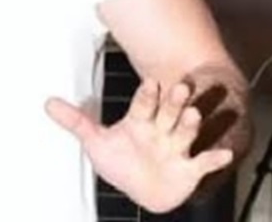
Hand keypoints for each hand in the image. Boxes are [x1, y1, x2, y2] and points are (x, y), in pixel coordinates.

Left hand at [45, 79, 233, 212]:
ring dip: (190, 125)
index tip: (151, 82)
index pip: (143, 105)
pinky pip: (203, 163)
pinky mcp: (188, 169)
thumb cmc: (122, 162)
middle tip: (181, 86)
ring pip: (184, 133)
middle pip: (168, 113)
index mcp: (140, 122)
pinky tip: (224, 153)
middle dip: (174, 102)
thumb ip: (75, 121)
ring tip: (195, 114)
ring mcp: (176, 148)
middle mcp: (161, 131)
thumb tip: (48, 103)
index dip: (147, 95)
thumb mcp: (96, 142)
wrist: (144, 190)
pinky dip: (213, 159)